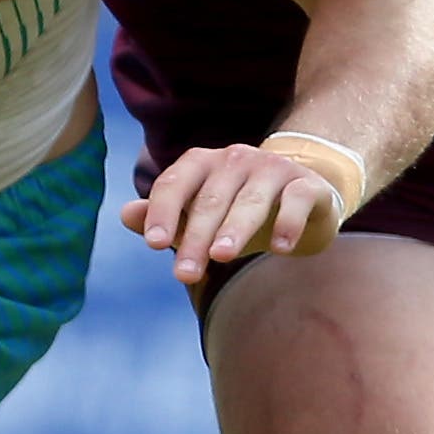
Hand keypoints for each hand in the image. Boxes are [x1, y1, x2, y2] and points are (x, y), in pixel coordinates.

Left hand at [122, 140, 345, 282]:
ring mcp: (274, 169)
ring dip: (235, 228)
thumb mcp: (199, 215)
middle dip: (195, 237)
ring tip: (221, 257)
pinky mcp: (308, 184)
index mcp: (203, 163)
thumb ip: (164, 216)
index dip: (163, 212)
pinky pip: (297, 200)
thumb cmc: (238, 209)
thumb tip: (125, 215)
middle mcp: (236, 159)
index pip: (176, 183)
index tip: (154, 244)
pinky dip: (288, 222)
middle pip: (210, 199)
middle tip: (184, 274)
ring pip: (251, 199)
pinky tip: (280, 247)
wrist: (301, 194)